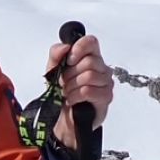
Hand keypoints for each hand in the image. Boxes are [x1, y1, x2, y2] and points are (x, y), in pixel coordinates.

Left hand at [44, 32, 113, 151]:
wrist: (63, 117)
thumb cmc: (62, 92)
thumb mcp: (53, 70)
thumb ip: (56, 54)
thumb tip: (65, 47)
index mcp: (90, 57)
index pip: (91, 42)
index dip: (79, 48)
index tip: (69, 60)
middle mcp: (102, 68)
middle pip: (89, 61)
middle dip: (70, 74)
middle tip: (64, 83)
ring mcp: (106, 83)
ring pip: (89, 76)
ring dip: (72, 86)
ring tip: (67, 93)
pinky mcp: (106, 97)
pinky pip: (89, 91)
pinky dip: (75, 96)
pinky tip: (72, 100)